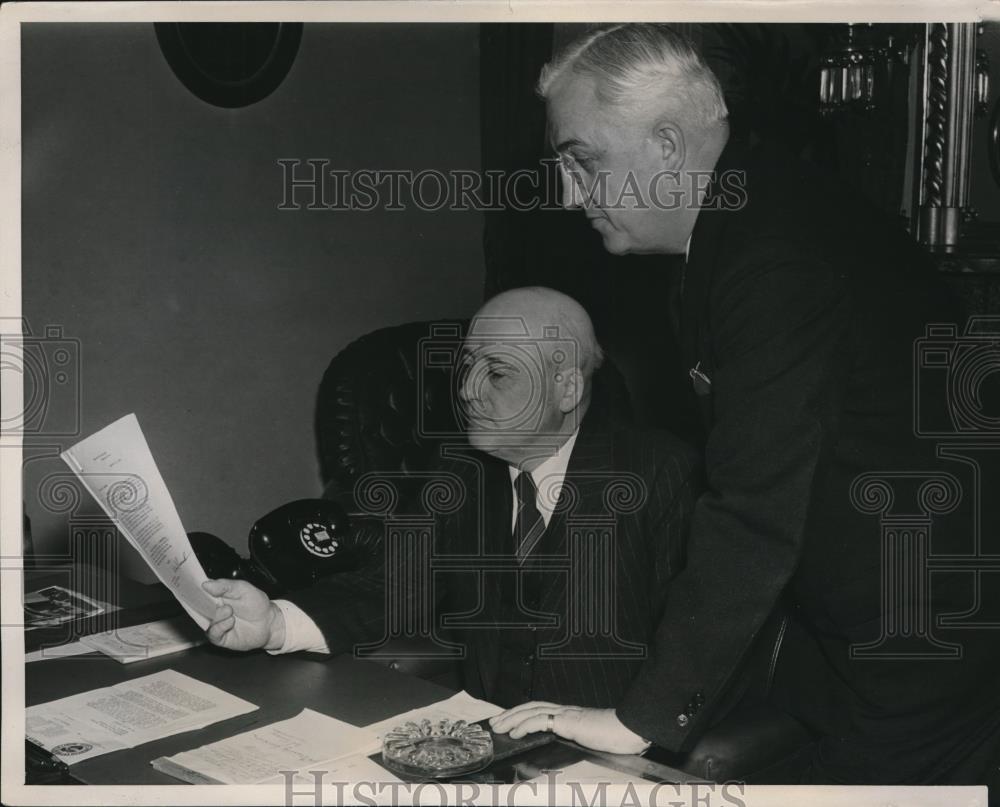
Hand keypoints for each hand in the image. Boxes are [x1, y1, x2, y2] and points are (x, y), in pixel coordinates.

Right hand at [201, 578, 284, 651]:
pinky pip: (212, 633)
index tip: (194, 586)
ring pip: (205, 620)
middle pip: (198, 607)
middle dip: (203, 604)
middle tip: (216, 601)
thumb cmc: (256, 604)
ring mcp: (216, 623)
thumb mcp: (243, 588)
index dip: (195, 589)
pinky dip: (220, 626)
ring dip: (217, 615)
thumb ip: (225, 585)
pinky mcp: (220, 637)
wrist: (268, 623)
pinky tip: (231, 621)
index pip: (200, 591)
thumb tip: (206, 583)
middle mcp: (213, 610)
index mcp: (216, 596)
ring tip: (229, 611)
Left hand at [489, 702, 649, 754]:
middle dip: (510, 713)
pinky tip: (516, 732)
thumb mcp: (590, 738)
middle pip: (530, 707)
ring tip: (499, 727)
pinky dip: (525, 725)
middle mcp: (565, 710)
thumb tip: (566, 748)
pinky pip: (541, 720)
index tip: (508, 720)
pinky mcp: (568, 721)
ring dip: (512, 718)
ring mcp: (566, 714)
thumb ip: (577, 738)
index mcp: (569, 714)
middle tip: (495, 722)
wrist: (628, 729)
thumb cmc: (615, 735)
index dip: (521, 713)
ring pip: (531, 711)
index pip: (539, 709)